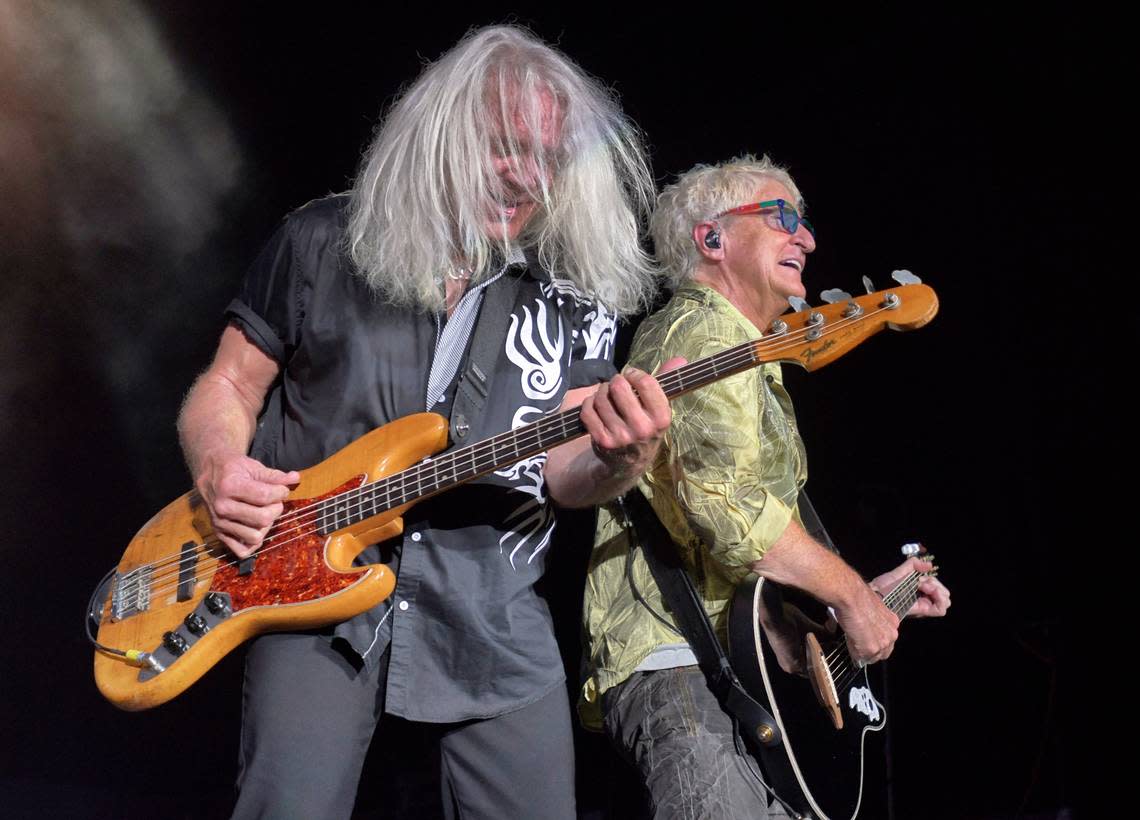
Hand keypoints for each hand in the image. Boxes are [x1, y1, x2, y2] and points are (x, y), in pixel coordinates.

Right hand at [195, 454, 298, 557]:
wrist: (209, 471)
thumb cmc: (233, 468)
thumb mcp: (253, 466)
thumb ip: (275, 476)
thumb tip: (295, 478)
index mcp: (229, 486)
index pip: (265, 496)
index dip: (281, 492)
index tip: (281, 489)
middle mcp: (222, 507)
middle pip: (263, 518)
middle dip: (275, 508)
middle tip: (273, 501)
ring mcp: (219, 522)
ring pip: (255, 536)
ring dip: (266, 526)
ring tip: (263, 513)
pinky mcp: (219, 534)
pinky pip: (242, 551)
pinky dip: (253, 543)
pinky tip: (256, 528)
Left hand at [579, 357, 685, 478]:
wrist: (629, 462)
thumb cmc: (645, 426)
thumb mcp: (659, 408)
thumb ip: (668, 382)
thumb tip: (679, 359)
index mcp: (662, 418)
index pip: (646, 382)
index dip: (634, 374)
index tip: (631, 376)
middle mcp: (643, 429)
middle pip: (619, 387)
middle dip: (615, 382)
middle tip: (617, 386)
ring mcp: (622, 436)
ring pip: (601, 398)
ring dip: (601, 393)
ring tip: (607, 397)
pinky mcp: (603, 441)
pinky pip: (588, 410)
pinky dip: (589, 404)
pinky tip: (596, 408)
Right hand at [834, 582, 899, 665]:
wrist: (851, 596)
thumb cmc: (857, 596)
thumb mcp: (871, 608)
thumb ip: (873, 620)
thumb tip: (864, 627)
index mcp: (893, 622)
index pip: (887, 640)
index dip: (875, 642)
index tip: (867, 641)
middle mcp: (891, 634)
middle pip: (883, 652)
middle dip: (871, 651)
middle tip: (858, 644)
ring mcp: (883, 643)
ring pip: (873, 657)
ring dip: (862, 652)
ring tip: (852, 639)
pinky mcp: (871, 649)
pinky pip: (862, 657)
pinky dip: (854, 652)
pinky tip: (849, 640)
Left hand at [871, 557, 950, 617]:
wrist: (876, 593)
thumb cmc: (883, 585)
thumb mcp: (899, 572)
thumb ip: (912, 564)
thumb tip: (929, 565)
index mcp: (919, 592)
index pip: (939, 588)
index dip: (933, 580)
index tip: (920, 577)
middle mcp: (923, 600)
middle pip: (945, 594)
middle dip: (936, 584)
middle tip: (920, 581)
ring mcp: (924, 606)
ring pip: (946, 601)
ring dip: (937, 589)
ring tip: (922, 585)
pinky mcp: (922, 611)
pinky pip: (941, 610)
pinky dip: (938, 598)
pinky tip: (925, 589)